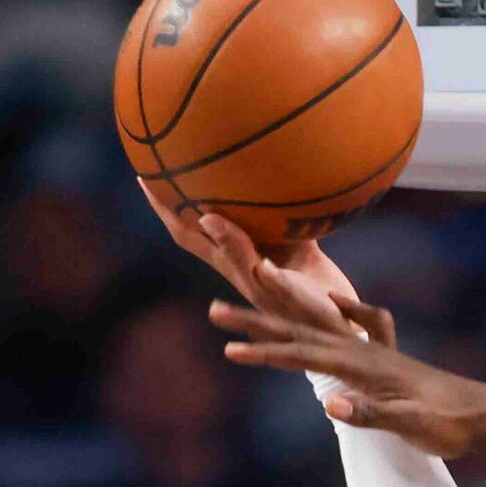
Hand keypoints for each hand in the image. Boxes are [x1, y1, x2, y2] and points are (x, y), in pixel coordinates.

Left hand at [136, 179, 357, 332]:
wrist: (340, 330)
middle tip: (172, 157)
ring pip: (242, 215)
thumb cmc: (300, 312)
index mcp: (227, 261)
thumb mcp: (262, 282)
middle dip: (185, 192)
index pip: (184, 229)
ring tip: (218, 163)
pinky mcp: (301, 248)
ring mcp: (271, 250)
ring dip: (228, 192)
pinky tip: (282, 179)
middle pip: (205, 218)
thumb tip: (207, 216)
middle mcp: (244, 253)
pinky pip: (284, 218)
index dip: (163, 206)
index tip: (145, 175)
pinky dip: (279, 201)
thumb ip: (237, 251)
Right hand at [209, 296, 485, 460]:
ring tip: (261, 286)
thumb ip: (371, 414)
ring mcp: (378, 354)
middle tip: (213, 309)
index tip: (227, 351)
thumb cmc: (450, 424)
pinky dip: (345, 311)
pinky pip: (361, 327)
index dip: (264, 355)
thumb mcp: (409, 425)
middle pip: (300, 332)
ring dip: (287, 313)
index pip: (302, 357)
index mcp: (363, 367)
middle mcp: (365, 352)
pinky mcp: (390, 361)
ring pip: (321, 326)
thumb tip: (330, 405)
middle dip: (256, 323)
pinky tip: (336, 301)